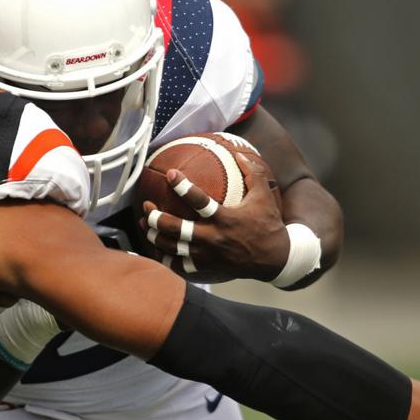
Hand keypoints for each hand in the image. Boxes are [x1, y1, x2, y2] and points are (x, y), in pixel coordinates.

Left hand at [138, 153, 287, 280]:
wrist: (275, 259)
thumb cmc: (268, 225)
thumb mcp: (264, 197)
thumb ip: (253, 173)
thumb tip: (239, 152)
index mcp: (224, 219)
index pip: (199, 200)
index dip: (182, 186)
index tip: (171, 174)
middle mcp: (212, 238)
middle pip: (175, 228)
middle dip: (156, 216)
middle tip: (146, 205)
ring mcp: (207, 255)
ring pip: (172, 247)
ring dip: (154, 236)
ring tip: (144, 225)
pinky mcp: (206, 267)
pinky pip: (180, 265)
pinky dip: (166, 258)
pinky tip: (157, 250)